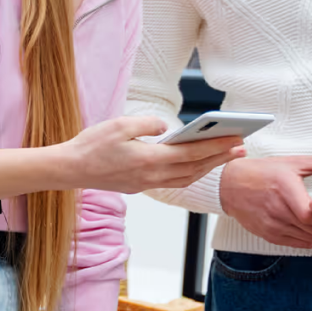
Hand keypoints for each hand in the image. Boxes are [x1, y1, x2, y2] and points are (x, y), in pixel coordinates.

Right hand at [61, 116, 245, 193]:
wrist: (69, 169)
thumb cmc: (92, 145)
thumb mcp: (120, 125)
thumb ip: (147, 124)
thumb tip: (167, 127)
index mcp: (149, 161)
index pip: (192, 154)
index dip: (216, 147)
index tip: (236, 140)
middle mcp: (152, 177)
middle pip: (194, 169)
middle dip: (220, 158)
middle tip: (242, 148)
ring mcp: (146, 184)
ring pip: (185, 178)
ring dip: (207, 167)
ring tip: (224, 156)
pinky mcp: (140, 186)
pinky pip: (173, 182)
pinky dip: (190, 173)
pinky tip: (196, 165)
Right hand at [219, 149, 311, 248]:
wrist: (231, 185)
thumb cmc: (264, 172)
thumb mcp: (294, 163)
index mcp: (285, 189)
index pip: (311, 215)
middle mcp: (277, 210)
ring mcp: (272, 225)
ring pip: (306, 239)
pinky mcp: (269, 235)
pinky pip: (296, 244)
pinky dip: (306, 238)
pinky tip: (307, 226)